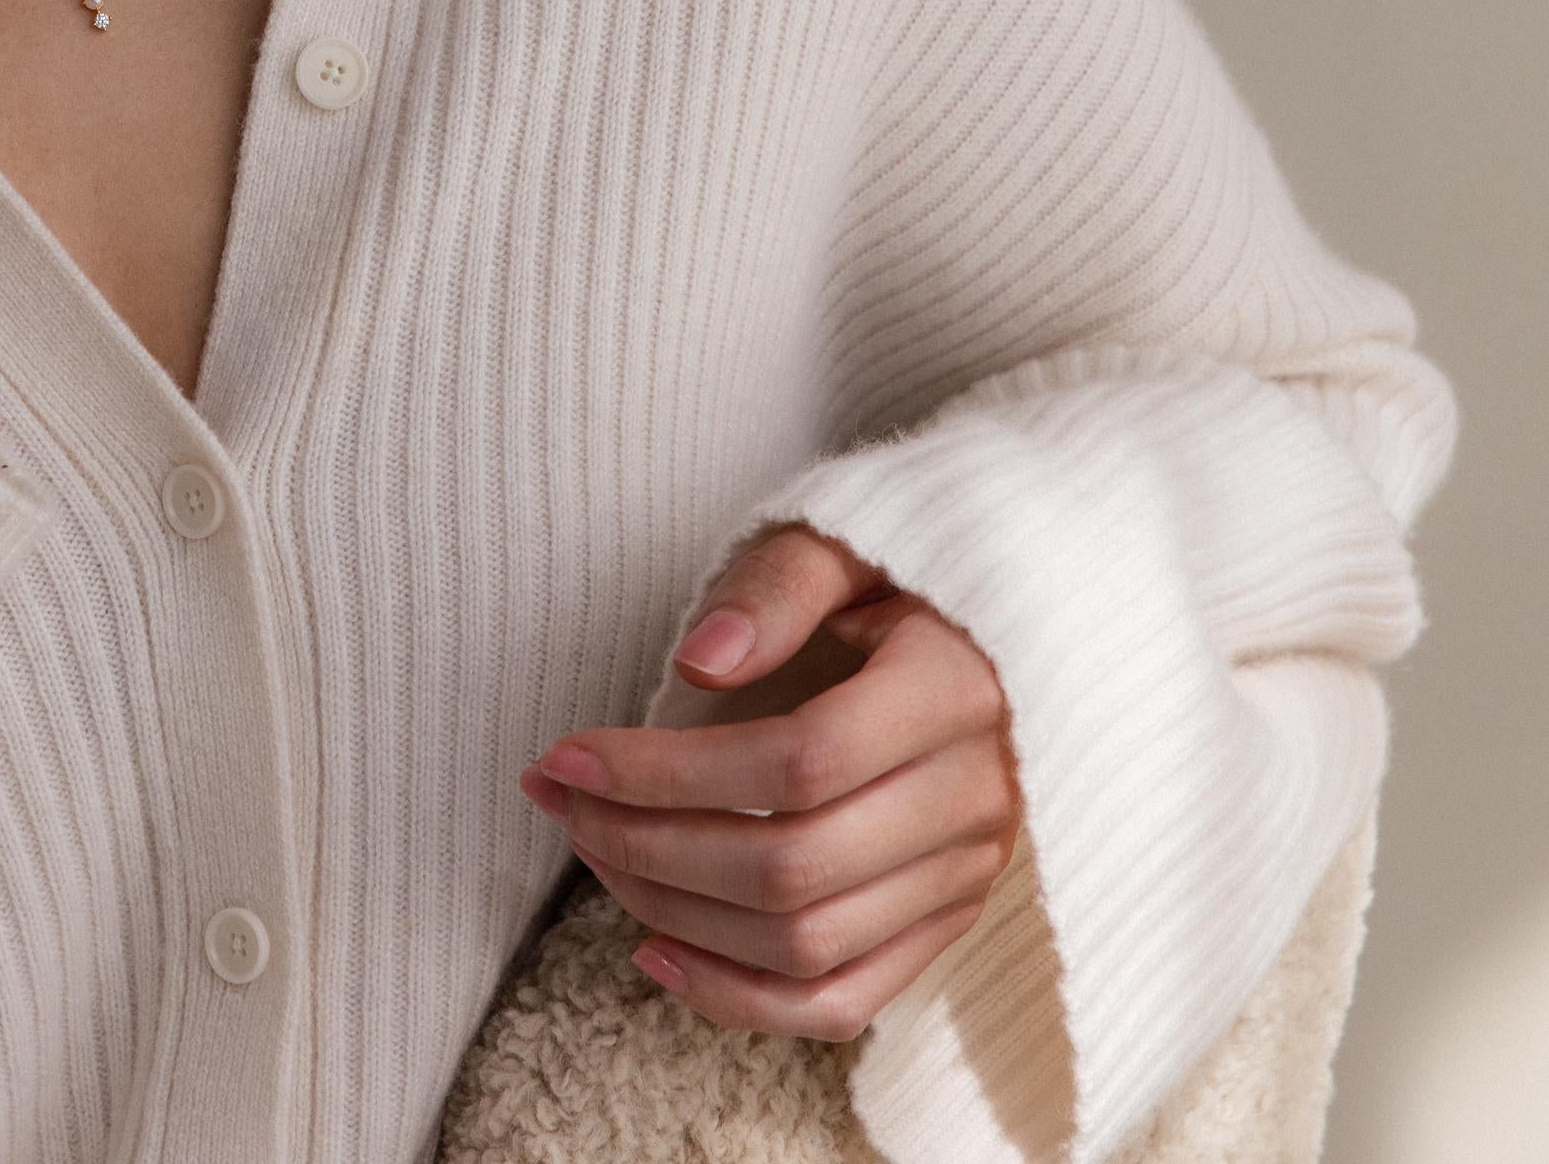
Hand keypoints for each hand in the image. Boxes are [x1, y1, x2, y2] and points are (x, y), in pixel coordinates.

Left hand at [517, 522, 1021, 1041]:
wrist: (987, 639)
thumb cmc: (893, 576)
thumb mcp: (839, 543)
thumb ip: (774, 589)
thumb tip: (700, 659)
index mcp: (953, 694)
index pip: (797, 763)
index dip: (667, 772)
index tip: (566, 756)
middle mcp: (972, 802)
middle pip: (790, 868)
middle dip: (648, 843)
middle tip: (561, 802)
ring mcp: (964, 879)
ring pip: (805, 944)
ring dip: (673, 912)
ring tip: (592, 851)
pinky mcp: (944, 926)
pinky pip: (842, 1003)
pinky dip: (741, 999)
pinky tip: (654, 950)